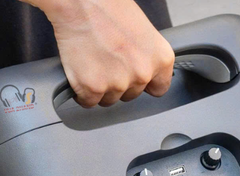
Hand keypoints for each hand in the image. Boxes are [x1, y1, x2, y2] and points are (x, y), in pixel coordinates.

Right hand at [24, 0, 174, 107]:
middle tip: (107, 60)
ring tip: (93, 62)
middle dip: (119, 83)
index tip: (135, 78)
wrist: (80, 0)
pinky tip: (80, 72)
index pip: (159, 88)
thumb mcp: (143, 30)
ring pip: (109, 99)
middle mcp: (142, 74)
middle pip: (131, 95)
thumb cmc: (108, 6)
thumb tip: (142, 72)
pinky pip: (88, 101)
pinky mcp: (93, 88)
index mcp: (160, 59)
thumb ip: (146, 56)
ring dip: (100, 87)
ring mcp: (118, 83)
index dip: (145, 84)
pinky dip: (82, 91)